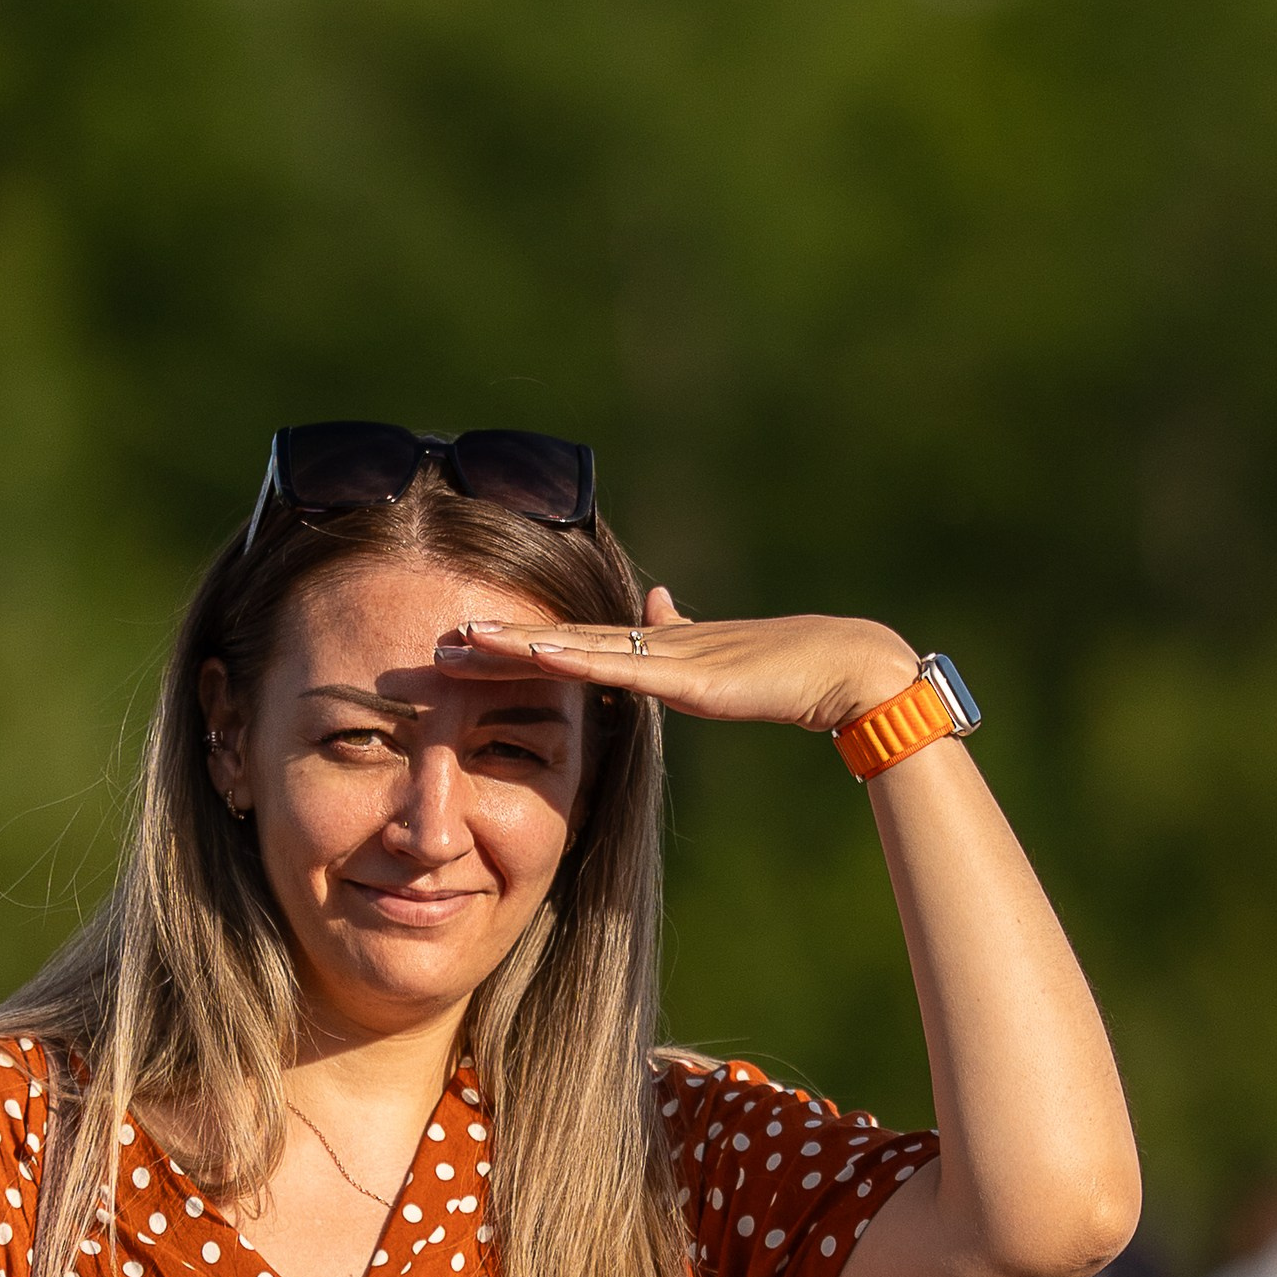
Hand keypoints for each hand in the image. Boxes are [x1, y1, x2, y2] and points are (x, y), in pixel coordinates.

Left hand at [433, 585, 922, 739]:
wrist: (843, 666)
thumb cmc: (792, 669)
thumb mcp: (720, 656)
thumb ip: (682, 635)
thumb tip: (655, 601)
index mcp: (656, 645)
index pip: (572, 644)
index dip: (516, 645)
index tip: (464, 647)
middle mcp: (652, 642)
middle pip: (557, 641)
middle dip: (496, 646)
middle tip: (432, 645)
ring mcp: (667, 656)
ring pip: (575, 649)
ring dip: (517, 648)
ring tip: (460, 645)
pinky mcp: (687, 675)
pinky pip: (619, 668)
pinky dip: (573, 660)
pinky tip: (533, 653)